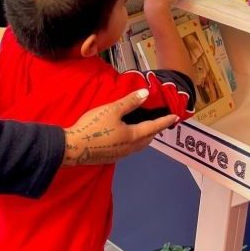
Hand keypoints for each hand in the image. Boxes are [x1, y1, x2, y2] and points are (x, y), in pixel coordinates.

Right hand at [62, 89, 176, 165]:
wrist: (74, 147)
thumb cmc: (94, 127)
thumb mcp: (111, 110)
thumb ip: (129, 102)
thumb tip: (146, 93)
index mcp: (133, 135)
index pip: (153, 127)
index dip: (164, 121)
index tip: (175, 117)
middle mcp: (130, 147)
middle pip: (147, 139)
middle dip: (155, 130)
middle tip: (159, 123)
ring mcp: (120, 154)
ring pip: (138, 146)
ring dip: (144, 137)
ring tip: (145, 130)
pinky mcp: (111, 157)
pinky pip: (128, 149)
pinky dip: (133, 142)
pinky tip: (125, 138)